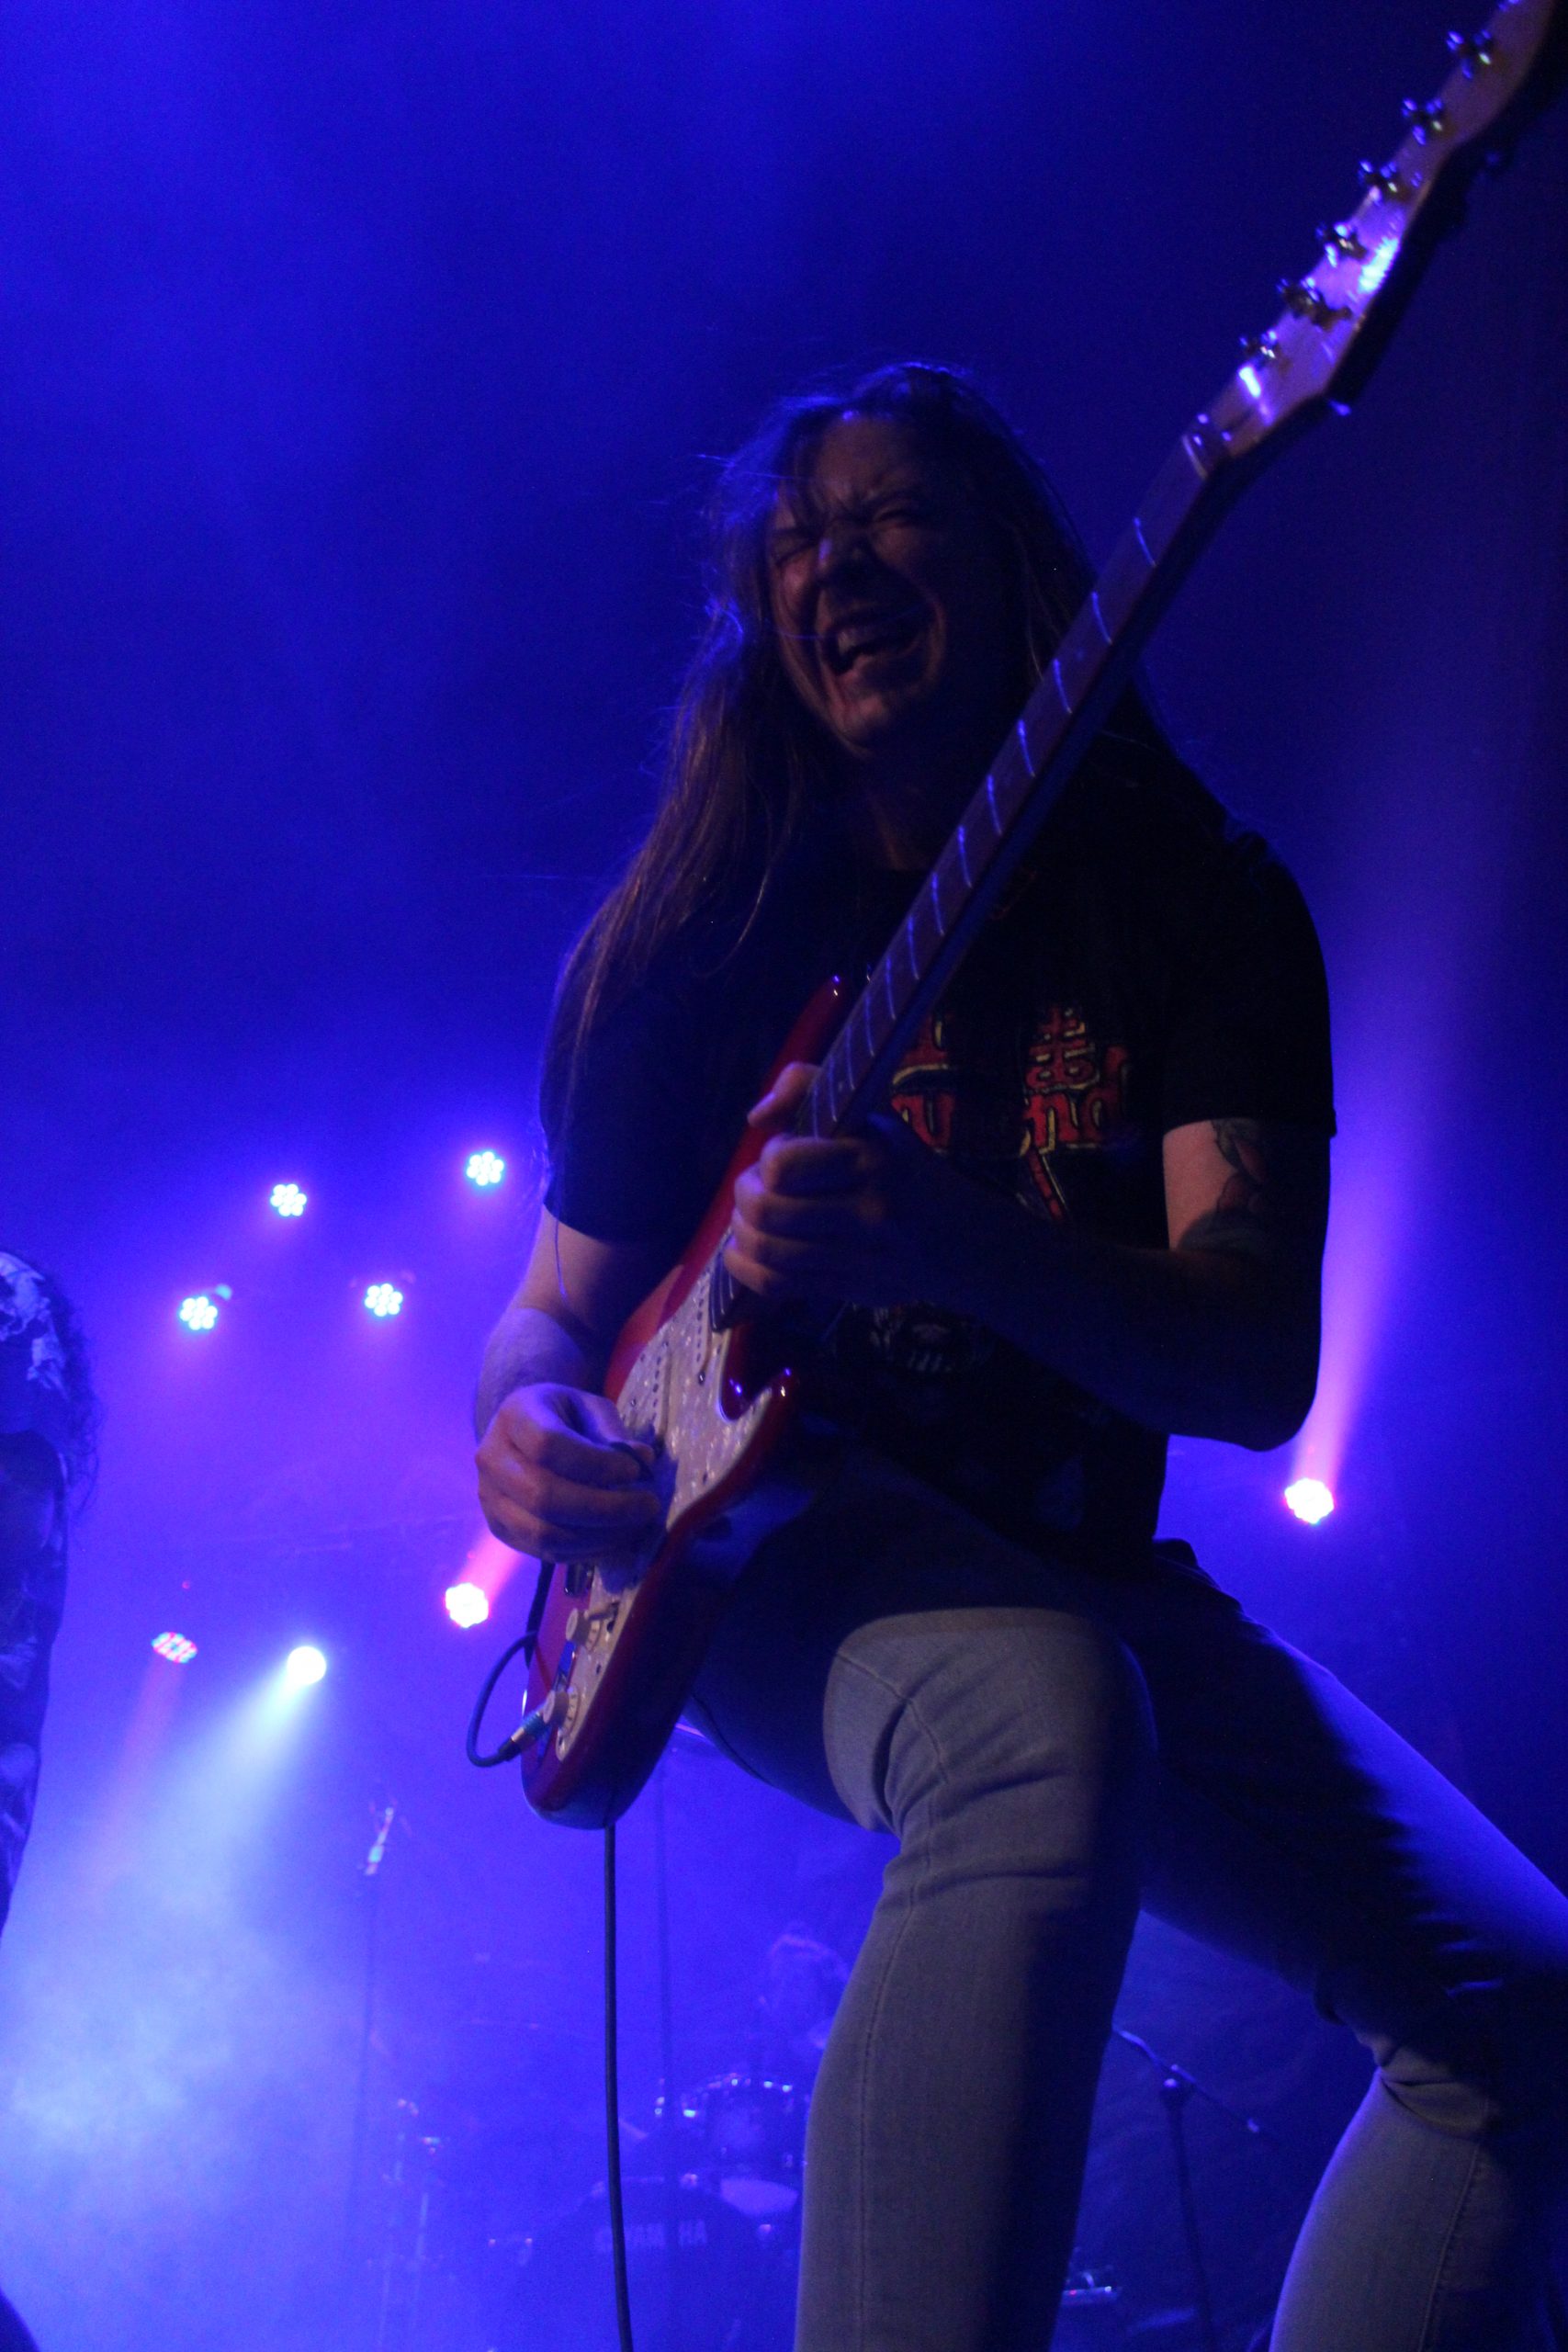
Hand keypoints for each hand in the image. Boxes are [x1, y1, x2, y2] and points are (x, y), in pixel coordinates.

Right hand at [476, 1383, 662, 1560]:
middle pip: (543, 1495)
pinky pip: (543, 1552)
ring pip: (542, 1531)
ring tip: (635, 1526)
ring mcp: (490, 1498)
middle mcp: (492, 1458)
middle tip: (647, 1506)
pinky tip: (615, 1542)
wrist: (524, 1434)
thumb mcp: (590, 1409)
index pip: (548, 1445)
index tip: (635, 1470)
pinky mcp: (500, 1529)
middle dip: (604, 1507)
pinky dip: (585, 1552)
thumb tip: (641, 1461)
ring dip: (597, 1536)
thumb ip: (612, 1432)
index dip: (595, 1463)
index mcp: (515, 1416)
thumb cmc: (564, 1417)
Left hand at [721, 1062, 975, 1310]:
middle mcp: (869, 1210)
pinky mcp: (850, 1290)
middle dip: (744, 1197)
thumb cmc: (902, 1168)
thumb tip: (756, 1118)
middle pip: (767, 1211)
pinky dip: (745, 1269)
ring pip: (767, 1252)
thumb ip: (809, 1088)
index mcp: (872, 1158)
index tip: (781, 1156)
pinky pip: (777, 1285)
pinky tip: (743, 1254)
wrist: (960, 1238)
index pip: (783, 1164)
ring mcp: (862, 1257)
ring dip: (742, 1233)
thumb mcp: (871, 1116)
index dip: (768, 1159)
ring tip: (750, 1220)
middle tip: (754, 1190)